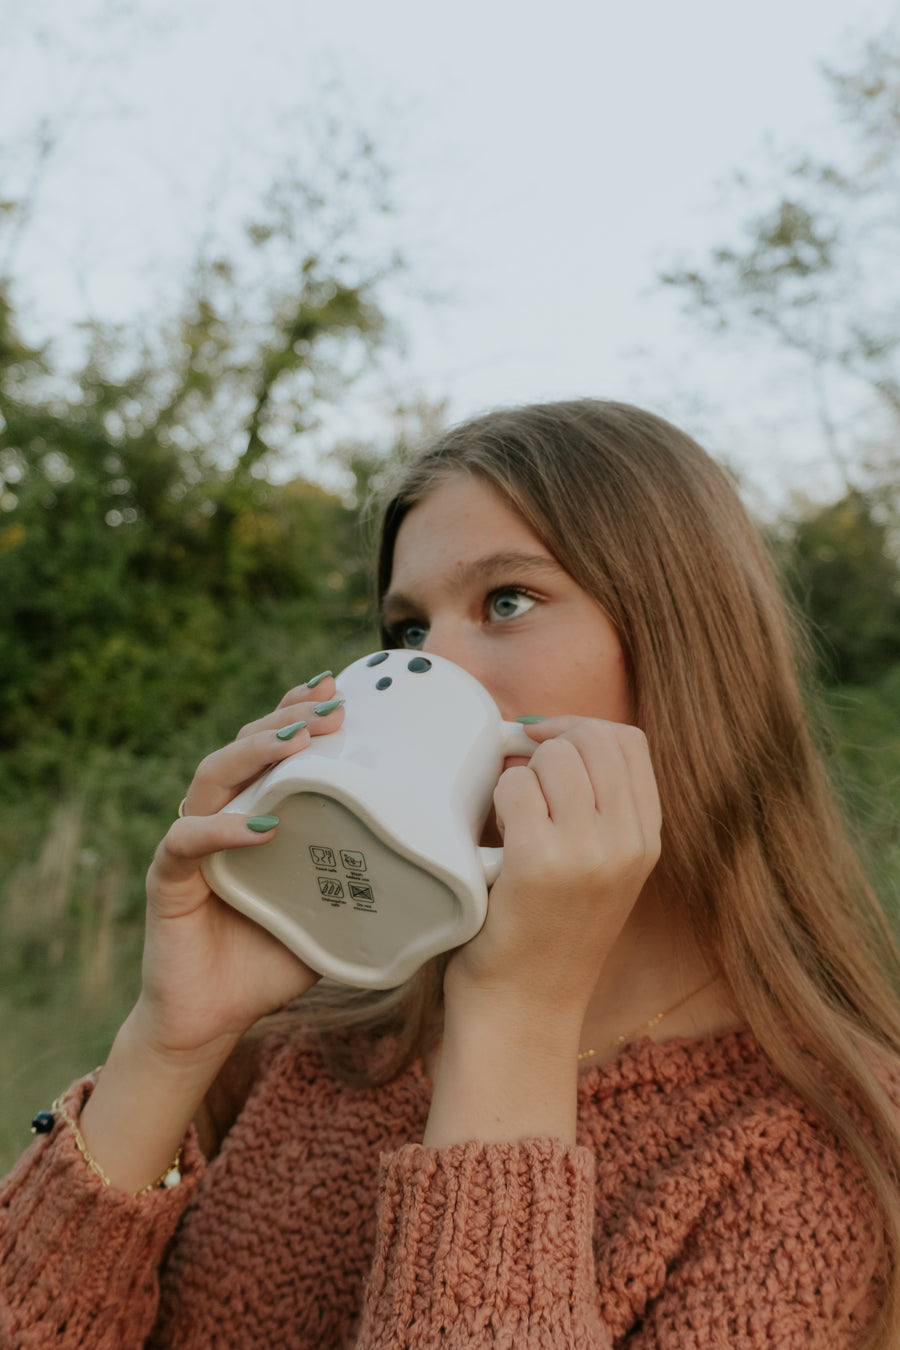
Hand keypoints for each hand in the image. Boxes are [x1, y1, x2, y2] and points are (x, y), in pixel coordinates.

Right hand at [134, 674, 346, 1067]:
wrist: (214, 1019)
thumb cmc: (274, 957)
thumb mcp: (338, 912)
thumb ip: (375, 884)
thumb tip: (455, 871)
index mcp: (256, 812)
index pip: (271, 744)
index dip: (298, 708)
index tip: (338, 687)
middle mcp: (220, 815)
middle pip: (243, 745)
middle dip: (288, 718)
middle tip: (333, 709)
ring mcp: (191, 844)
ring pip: (213, 777)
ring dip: (255, 753)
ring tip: (298, 742)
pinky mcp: (168, 880)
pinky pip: (186, 842)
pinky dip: (220, 829)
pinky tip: (259, 826)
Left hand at [424, 716, 660, 1147]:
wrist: (522, 1012)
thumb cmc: (545, 936)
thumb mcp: (599, 871)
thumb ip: (596, 810)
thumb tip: (551, 737)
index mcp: (646, 841)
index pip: (629, 742)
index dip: (581, 727)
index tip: (542, 742)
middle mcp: (627, 843)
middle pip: (593, 738)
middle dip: (547, 741)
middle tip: (518, 776)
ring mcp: (587, 852)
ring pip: (554, 756)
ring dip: (520, 772)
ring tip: (507, 818)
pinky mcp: (539, 863)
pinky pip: (514, 788)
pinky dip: (494, 800)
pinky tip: (491, 839)